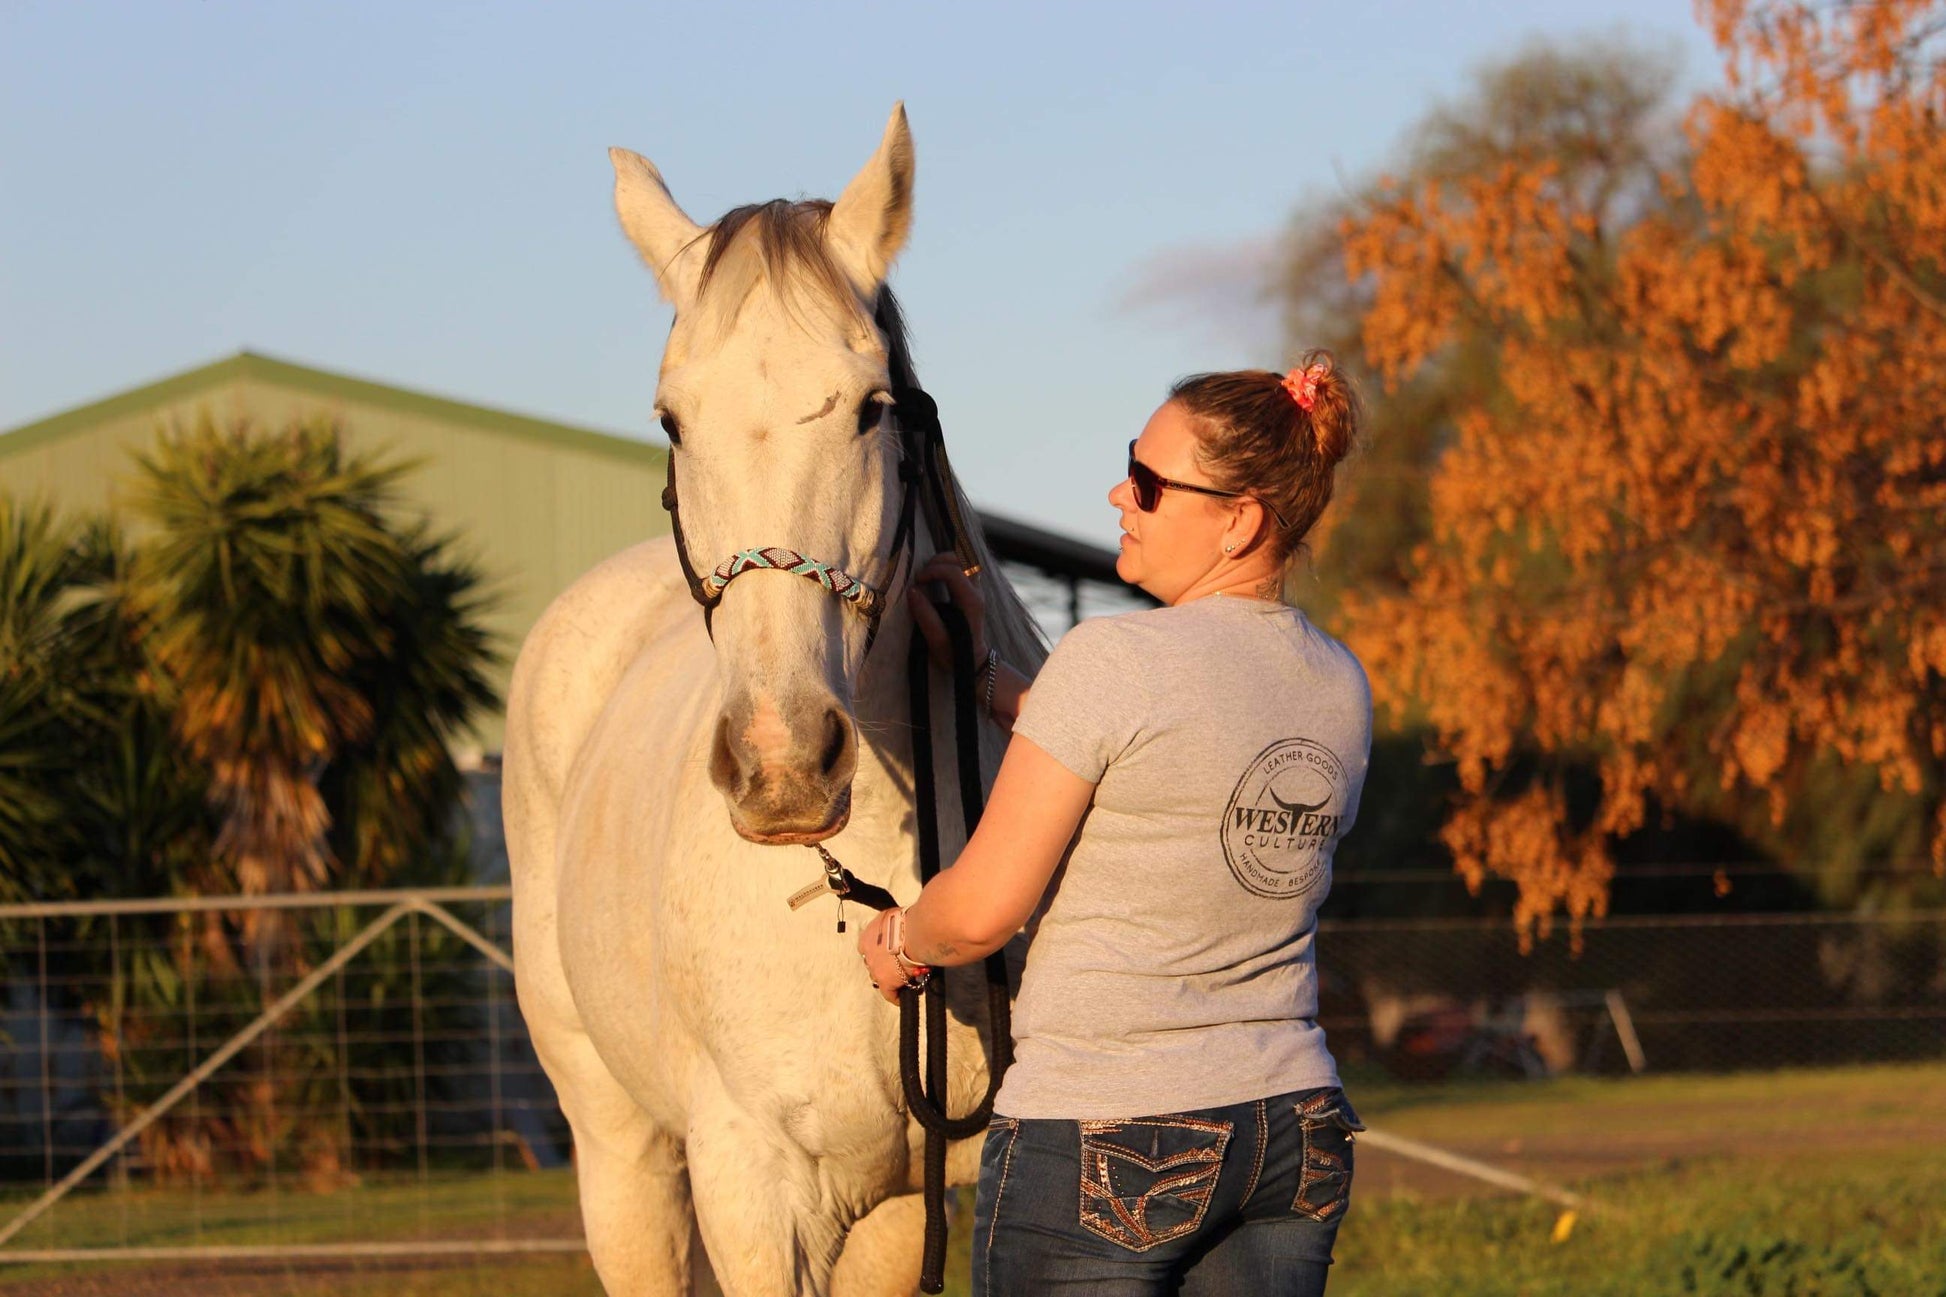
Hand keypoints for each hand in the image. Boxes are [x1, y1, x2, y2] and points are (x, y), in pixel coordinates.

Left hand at [856, 910, 907, 1003]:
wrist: (912, 933)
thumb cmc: (905, 920)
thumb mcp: (892, 916)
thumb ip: (890, 924)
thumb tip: (896, 925)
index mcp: (867, 937)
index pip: (866, 948)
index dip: (877, 951)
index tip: (886, 952)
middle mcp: (867, 955)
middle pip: (872, 963)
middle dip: (882, 965)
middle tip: (896, 965)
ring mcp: (876, 970)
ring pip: (879, 978)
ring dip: (889, 978)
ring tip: (904, 979)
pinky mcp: (886, 983)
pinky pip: (890, 994)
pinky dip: (896, 996)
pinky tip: (904, 996)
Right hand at [906, 553, 988, 671]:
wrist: (972, 662)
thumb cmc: (953, 653)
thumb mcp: (936, 640)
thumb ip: (925, 616)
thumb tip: (912, 591)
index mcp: (970, 602)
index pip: (954, 572)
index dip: (933, 571)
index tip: (917, 581)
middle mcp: (977, 592)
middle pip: (964, 559)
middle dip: (940, 559)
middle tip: (923, 573)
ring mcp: (978, 589)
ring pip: (967, 560)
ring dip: (947, 559)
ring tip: (930, 571)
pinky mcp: (974, 590)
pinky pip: (966, 566)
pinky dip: (951, 564)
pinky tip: (937, 574)